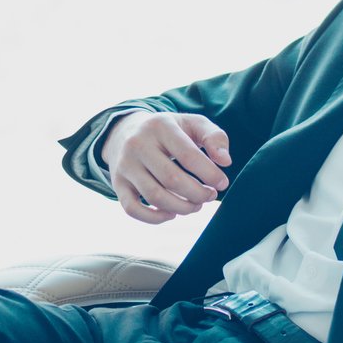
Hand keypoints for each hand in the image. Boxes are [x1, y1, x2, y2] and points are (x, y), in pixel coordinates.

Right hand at [102, 111, 231, 224]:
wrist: (126, 130)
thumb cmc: (169, 131)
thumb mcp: (192, 123)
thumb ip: (214, 137)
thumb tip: (225, 162)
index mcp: (160, 126)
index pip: (188, 155)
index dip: (210, 174)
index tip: (222, 183)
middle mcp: (138, 144)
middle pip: (172, 179)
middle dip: (197, 194)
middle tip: (209, 196)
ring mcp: (125, 165)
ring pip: (155, 196)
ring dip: (182, 208)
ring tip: (195, 205)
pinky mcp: (117, 183)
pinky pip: (133, 209)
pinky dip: (155, 218)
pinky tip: (172, 214)